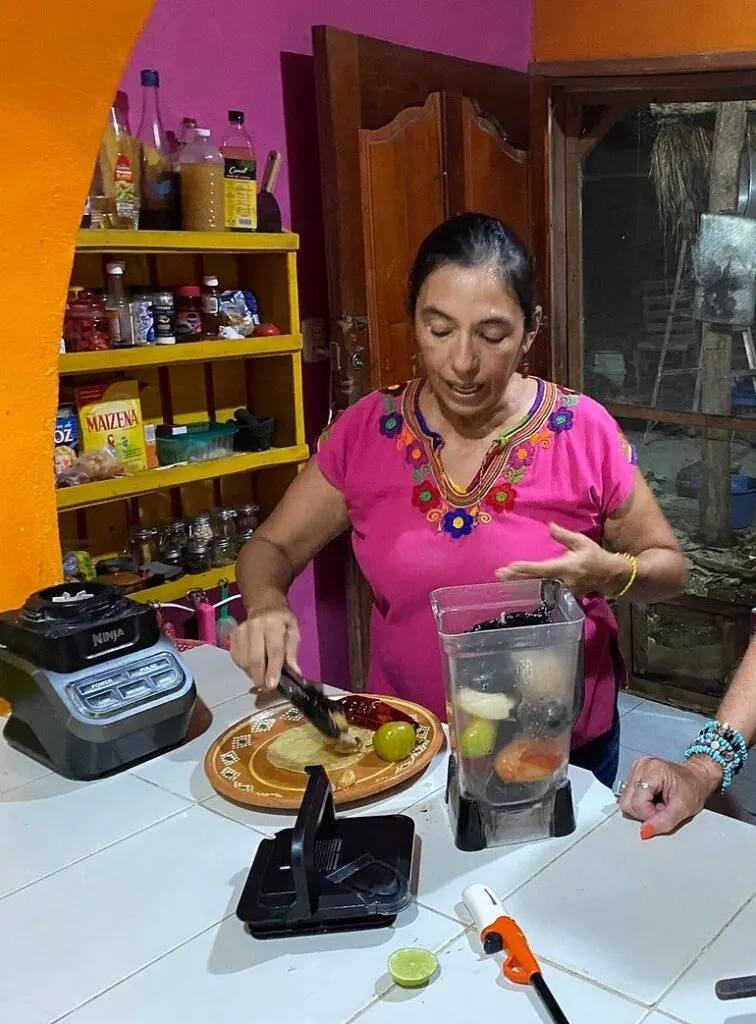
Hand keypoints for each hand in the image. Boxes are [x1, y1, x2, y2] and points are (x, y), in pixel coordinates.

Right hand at [229, 595, 300, 693]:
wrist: (264, 604)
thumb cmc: (282, 620)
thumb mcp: (293, 631)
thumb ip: (292, 652)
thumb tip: (294, 673)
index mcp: (273, 624)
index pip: (273, 650)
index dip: (272, 670)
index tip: (272, 685)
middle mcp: (254, 627)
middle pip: (255, 659)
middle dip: (260, 677)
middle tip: (267, 688)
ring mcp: (240, 631)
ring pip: (244, 662)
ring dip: (253, 674)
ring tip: (262, 675)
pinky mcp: (232, 637)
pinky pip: (237, 659)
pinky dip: (245, 667)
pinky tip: (253, 665)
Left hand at [496, 522, 629, 597]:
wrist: (610, 576)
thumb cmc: (594, 556)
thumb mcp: (581, 542)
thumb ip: (564, 535)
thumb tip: (549, 526)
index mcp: (567, 567)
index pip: (543, 568)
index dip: (526, 568)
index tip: (511, 566)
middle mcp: (563, 581)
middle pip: (535, 581)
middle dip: (517, 578)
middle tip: (498, 574)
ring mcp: (563, 591)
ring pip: (538, 588)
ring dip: (520, 583)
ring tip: (504, 579)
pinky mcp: (563, 596)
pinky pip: (544, 592)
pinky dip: (530, 589)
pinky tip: (518, 586)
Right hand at [618, 754, 722, 837]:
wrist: (697, 778)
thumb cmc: (693, 789)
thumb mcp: (684, 809)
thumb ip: (664, 821)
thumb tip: (645, 831)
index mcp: (653, 769)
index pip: (637, 802)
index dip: (650, 814)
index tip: (664, 812)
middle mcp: (641, 765)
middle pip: (627, 802)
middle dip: (644, 811)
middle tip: (661, 808)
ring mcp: (636, 768)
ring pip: (626, 800)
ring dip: (642, 807)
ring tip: (658, 803)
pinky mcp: (634, 773)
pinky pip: (628, 796)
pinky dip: (640, 802)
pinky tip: (652, 799)